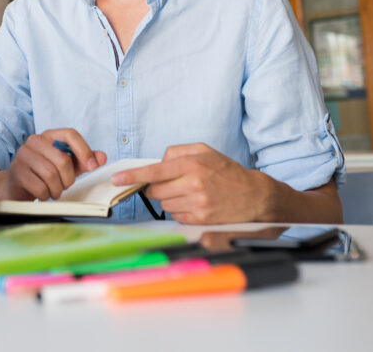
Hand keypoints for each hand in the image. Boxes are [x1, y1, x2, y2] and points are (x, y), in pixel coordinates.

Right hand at [4, 129, 106, 200]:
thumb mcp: (66, 166)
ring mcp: (23, 155)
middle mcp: (34, 141)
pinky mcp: (16, 172)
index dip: (84, 150)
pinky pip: (39, 187)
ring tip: (54, 191)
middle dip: (68, 178)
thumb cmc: (43, 174)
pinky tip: (43, 194)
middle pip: (62, 159)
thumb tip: (102, 158)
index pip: (70, 134)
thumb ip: (83, 161)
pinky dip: (46, 195)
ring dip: (57, 189)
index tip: (93, 166)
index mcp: (49, 136)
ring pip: (51, 174)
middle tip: (65, 185)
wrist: (15, 185)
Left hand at [110, 143, 274, 223]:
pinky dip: (179, 210)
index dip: (133, 176)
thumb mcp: (204, 151)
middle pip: (155, 190)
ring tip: (188, 193)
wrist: (254, 196)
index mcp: (192, 165)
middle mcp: (193, 184)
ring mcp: (196, 204)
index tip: (117, 179)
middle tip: (172, 184)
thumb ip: (177, 152)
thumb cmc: (227, 172)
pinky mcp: (200, 220)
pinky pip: (175, 216)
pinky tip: (194, 204)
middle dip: (157, 188)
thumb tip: (158, 161)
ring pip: (163, 204)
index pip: (154, 171)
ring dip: (169, 199)